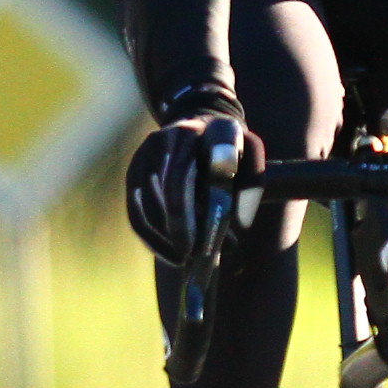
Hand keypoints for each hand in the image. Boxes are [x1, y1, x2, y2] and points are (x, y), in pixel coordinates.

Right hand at [124, 110, 259, 262]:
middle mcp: (172, 136)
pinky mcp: (135, 168)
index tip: (199, 245)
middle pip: (166, 189)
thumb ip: (252, 185)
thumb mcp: (251, 160)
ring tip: (182, 259)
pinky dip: (149, 235)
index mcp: (205, 131)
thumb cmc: (232, 154)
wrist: (204, 128)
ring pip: (146, 202)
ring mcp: (148, 151)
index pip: (187, 176)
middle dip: (177, 228)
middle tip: (190, 256)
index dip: (188, 215)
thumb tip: (239, 227)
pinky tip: (167, 252)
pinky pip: (135, 208)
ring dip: (162, 237)